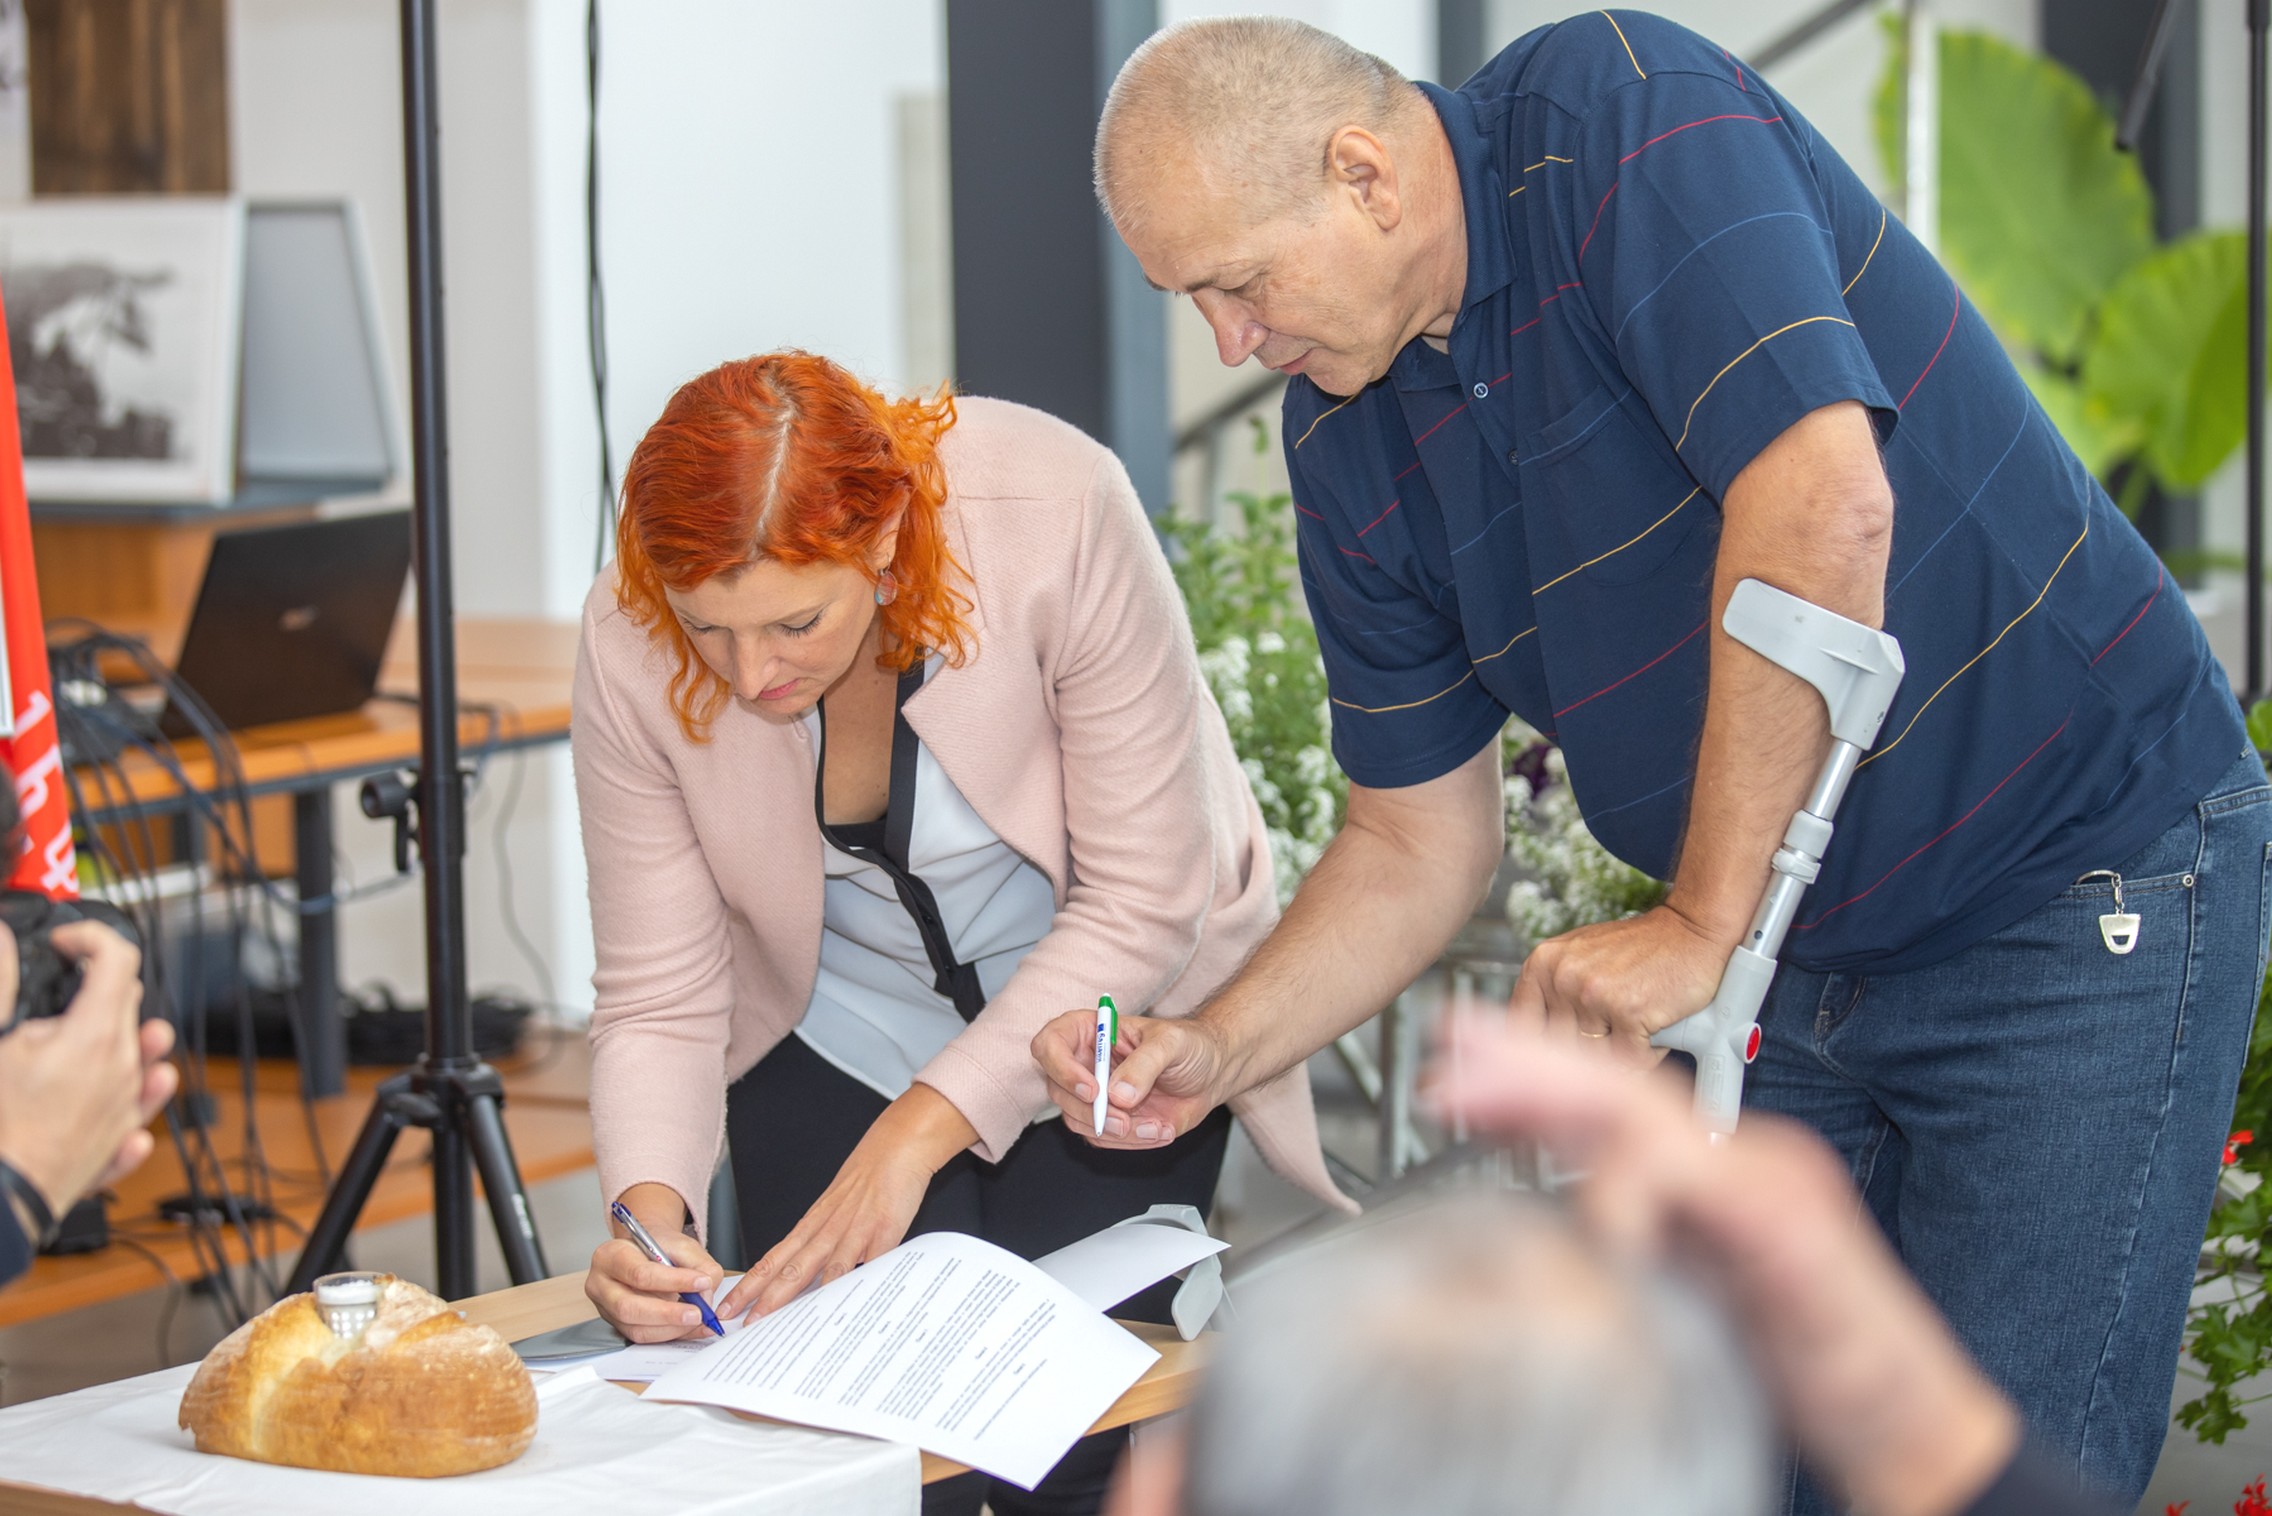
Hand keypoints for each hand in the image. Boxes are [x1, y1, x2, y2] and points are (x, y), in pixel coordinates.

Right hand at [0, 920, 169, 1220]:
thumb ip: (0, 985)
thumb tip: (3, 942)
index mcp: (96, 1036)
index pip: (119, 960)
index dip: (91, 939)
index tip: (65, 944)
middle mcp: (125, 1070)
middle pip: (130, 1006)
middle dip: (98, 987)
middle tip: (59, 992)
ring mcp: (126, 1110)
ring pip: (143, 1058)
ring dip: (120, 1040)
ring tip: (86, 1038)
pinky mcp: (118, 1146)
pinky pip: (136, 1115)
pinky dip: (124, 1099)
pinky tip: (101, 1098)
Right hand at [583, 1182, 724, 1343]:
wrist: (646, 1253)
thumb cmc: (658, 1247)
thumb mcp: (682, 1244)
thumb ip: (699, 1265)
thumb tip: (705, 1293)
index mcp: (610, 1256)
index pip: (639, 1273)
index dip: (672, 1281)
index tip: (701, 1282)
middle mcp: (600, 1284)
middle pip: (629, 1307)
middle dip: (668, 1313)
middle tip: (697, 1313)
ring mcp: (606, 1308)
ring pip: (635, 1328)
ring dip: (670, 1328)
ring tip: (696, 1320)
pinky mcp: (617, 1325)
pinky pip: (642, 1336)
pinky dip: (668, 1334)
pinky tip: (688, 1327)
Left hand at [722, 1082, 976, 1319]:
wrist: (897, 1145)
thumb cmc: (868, 1176)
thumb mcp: (837, 1206)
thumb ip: (824, 1239)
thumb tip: (808, 1275)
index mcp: (813, 1223)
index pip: (773, 1258)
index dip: (750, 1284)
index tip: (729, 1306)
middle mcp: (828, 1228)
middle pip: (789, 1267)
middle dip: (763, 1298)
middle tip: (742, 1322)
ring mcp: (855, 1230)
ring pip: (822, 1269)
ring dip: (801, 1296)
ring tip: (781, 1324)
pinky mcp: (884, 1231)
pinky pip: (868, 1265)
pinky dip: (854, 1286)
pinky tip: (843, 1307)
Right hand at [1033, 1008, 1230, 1149]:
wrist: (1212, 1073)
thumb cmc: (1190, 1045)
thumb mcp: (1172, 1043)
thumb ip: (1145, 1063)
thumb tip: (1118, 1095)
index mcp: (1091, 1031)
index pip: (1049, 1044)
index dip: (1061, 1069)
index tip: (1093, 1090)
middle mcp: (1085, 1063)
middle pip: (1057, 1090)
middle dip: (1093, 1111)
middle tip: (1125, 1120)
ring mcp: (1094, 1094)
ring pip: (1077, 1120)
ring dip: (1116, 1131)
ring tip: (1156, 1125)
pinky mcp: (1108, 1119)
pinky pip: (1101, 1139)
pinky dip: (1130, 1142)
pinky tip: (1159, 1130)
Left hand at [1427, 1021, 2019, 1515]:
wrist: (1908, 1424)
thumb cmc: (1805, 1365)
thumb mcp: (1690, 1294)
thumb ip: (1633, 1244)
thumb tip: (1553, 1220)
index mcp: (1714, 1173)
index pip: (1611, 1108)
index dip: (1531, 1083)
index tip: (1456, 1076)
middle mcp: (1744, 1159)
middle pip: (1619, 1091)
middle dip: (1525, 1061)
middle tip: (1449, 1041)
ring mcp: (1772, 1182)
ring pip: (1646, 1117)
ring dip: (1555, 1095)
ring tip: (1483, 1091)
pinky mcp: (1792, 1225)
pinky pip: (1697, 1185)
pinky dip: (1635, 1194)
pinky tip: (1596, 1215)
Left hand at [1507, 904, 1729, 1063]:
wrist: (1692, 932)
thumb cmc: (1640, 950)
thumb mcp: (1580, 958)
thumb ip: (1553, 995)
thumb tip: (1530, 1048)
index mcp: (1542, 964)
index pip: (1521, 1028)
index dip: (1539, 1056)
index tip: (1554, 1067)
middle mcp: (1562, 977)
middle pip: (1561, 1052)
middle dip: (1591, 1056)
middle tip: (1614, 1040)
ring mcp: (1593, 994)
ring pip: (1596, 1060)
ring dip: (1622, 1055)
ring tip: (1637, 1027)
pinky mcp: (1628, 1011)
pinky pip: (1631, 1061)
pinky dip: (1648, 1054)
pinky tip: (1655, 1029)